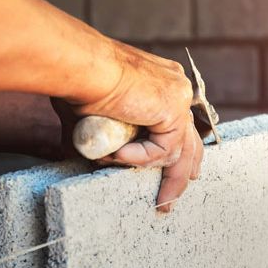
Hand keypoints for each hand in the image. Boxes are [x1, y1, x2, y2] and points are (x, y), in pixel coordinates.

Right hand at [70, 41, 203, 211]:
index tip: (177, 175)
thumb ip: (105, 136)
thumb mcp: (96, 117)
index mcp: (160, 83)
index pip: (177, 124)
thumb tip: (95, 157)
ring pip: (180, 150)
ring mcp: (177, 96)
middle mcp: (174, 87)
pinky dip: (140, 158)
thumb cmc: (78, 85)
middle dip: (184, 172)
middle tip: (174, 198)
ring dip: (163, 177)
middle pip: (189, 138)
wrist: (81, 67)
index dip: (176, 151)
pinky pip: (162, 150)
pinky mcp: (173, 109)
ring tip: (155, 200)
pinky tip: (117, 153)